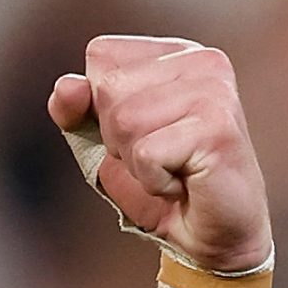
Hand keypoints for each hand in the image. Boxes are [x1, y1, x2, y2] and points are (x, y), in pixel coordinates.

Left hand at [48, 35, 270, 274]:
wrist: (212, 235)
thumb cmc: (160, 180)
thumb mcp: (101, 139)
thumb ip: (74, 107)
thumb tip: (68, 86)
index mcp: (177, 52)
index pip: (100, 54)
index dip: (96, 102)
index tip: (138, 130)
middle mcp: (203, 62)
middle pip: (108, 88)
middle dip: (117, 137)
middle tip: (159, 156)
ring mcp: (215, 92)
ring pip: (124, 121)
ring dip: (136, 161)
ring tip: (172, 168)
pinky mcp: (218, 128)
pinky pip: (146, 154)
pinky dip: (153, 181)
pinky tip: (183, 182)